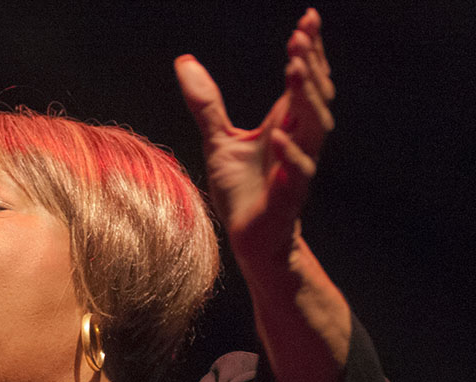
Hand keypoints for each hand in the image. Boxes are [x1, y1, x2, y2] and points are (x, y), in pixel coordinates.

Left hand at [174, 8, 334, 265]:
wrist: (250, 240)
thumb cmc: (241, 192)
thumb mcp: (218, 140)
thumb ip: (207, 103)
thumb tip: (185, 62)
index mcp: (286, 125)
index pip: (303, 81)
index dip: (309, 51)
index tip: (307, 19)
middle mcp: (297, 143)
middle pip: (314, 98)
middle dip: (310, 67)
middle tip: (299, 38)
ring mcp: (296, 171)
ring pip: (314, 131)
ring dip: (307, 99)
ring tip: (294, 69)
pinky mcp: (287, 200)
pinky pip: (297, 176)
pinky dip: (290, 156)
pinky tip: (277, 137)